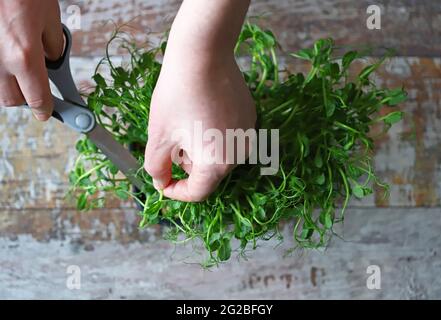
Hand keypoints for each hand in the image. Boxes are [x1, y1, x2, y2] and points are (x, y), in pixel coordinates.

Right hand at [0, 0, 63, 120]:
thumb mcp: (49, 17)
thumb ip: (53, 45)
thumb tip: (52, 59)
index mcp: (23, 55)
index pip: (37, 97)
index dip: (45, 109)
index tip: (48, 113)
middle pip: (11, 99)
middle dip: (26, 99)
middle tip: (36, 89)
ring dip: (9, 85)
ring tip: (20, 70)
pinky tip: (7, 55)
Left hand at [144, 0, 254, 201]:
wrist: (203, 54)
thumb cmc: (177, 95)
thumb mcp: (159, 136)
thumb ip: (157, 168)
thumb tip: (161, 182)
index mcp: (217, 164)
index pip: (197, 193)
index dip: (175, 191)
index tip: (162, 182)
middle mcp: (238, 154)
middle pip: (208, 173)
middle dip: (187, 164)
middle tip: (171, 140)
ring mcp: (247, 134)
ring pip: (219, 155)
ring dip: (200, 149)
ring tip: (186, 122)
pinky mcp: (249, 117)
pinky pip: (228, 137)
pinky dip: (213, 134)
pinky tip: (201, 111)